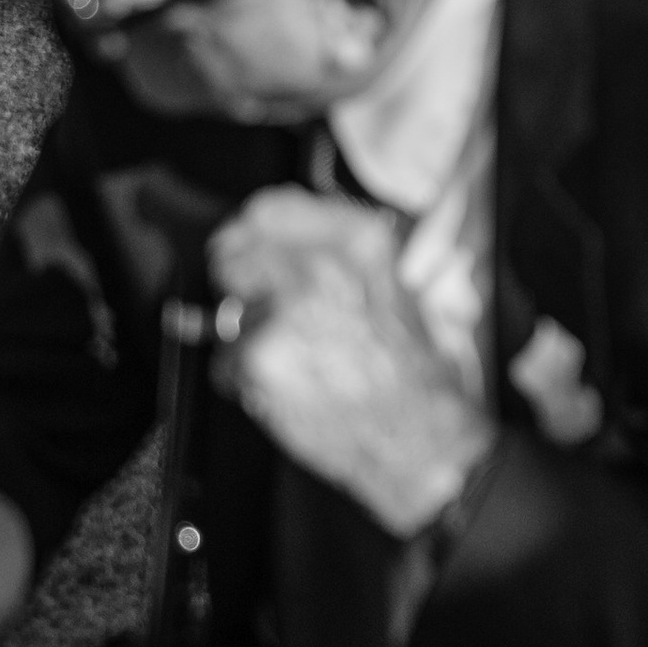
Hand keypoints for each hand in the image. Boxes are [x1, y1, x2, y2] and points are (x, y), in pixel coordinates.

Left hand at [210, 188, 498, 538]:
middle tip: (256, 311)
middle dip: (237, 282)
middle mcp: (320, 267)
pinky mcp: (259, 357)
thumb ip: (337, 256)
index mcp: (359, 242)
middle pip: (234, 251)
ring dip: (244, 337)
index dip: (251, 234)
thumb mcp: (394, 289)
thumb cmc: (412, 375)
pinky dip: (244, 380)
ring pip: (226, 310)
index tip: (248, 250)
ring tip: (293, 362)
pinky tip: (289, 388)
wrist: (421, 438)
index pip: (270, 208)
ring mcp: (284, 310)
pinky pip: (226, 361)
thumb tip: (282, 244)